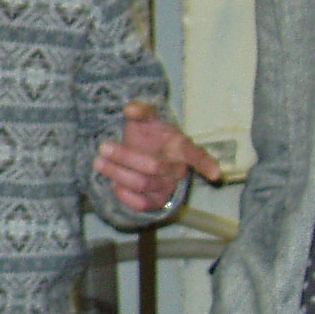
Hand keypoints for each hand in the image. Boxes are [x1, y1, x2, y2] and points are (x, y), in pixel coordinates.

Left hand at [96, 100, 223, 213]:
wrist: (141, 153)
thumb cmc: (149, 136)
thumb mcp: (146, 119)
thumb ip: (140, 111)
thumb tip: (130, 108)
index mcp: (181, 146)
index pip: (196, 155)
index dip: (206, 164)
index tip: (215, 174)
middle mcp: (178, 169)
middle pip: (151, 167)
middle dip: (123, 156)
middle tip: (103, 147)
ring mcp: (168, 187)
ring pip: (142, 184)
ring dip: (117, 173)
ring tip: (99, 161)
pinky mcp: (156, 202)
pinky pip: (142, 205)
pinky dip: (124, 195)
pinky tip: (113, 183)